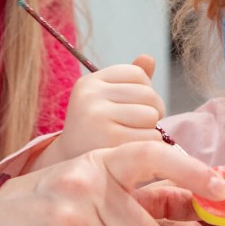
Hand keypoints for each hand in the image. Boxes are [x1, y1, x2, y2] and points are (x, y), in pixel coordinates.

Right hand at [51, 54, 166, 160]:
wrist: (71, 167)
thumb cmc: (95, 131)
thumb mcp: (106, 100)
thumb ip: (128, 81)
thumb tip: (149, 58)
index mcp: (89, 83)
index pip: (137, 74)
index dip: (145, 91)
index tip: (133, 107)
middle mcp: (89, 97)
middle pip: (149, 95)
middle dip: (152, 111)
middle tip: (137, 125)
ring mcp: (98, 119)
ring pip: (151, 116)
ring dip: (151, 130)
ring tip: (131, 137)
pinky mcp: (110, 142)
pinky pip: (151, 138)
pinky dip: (149, 145)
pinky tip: (132, 150)